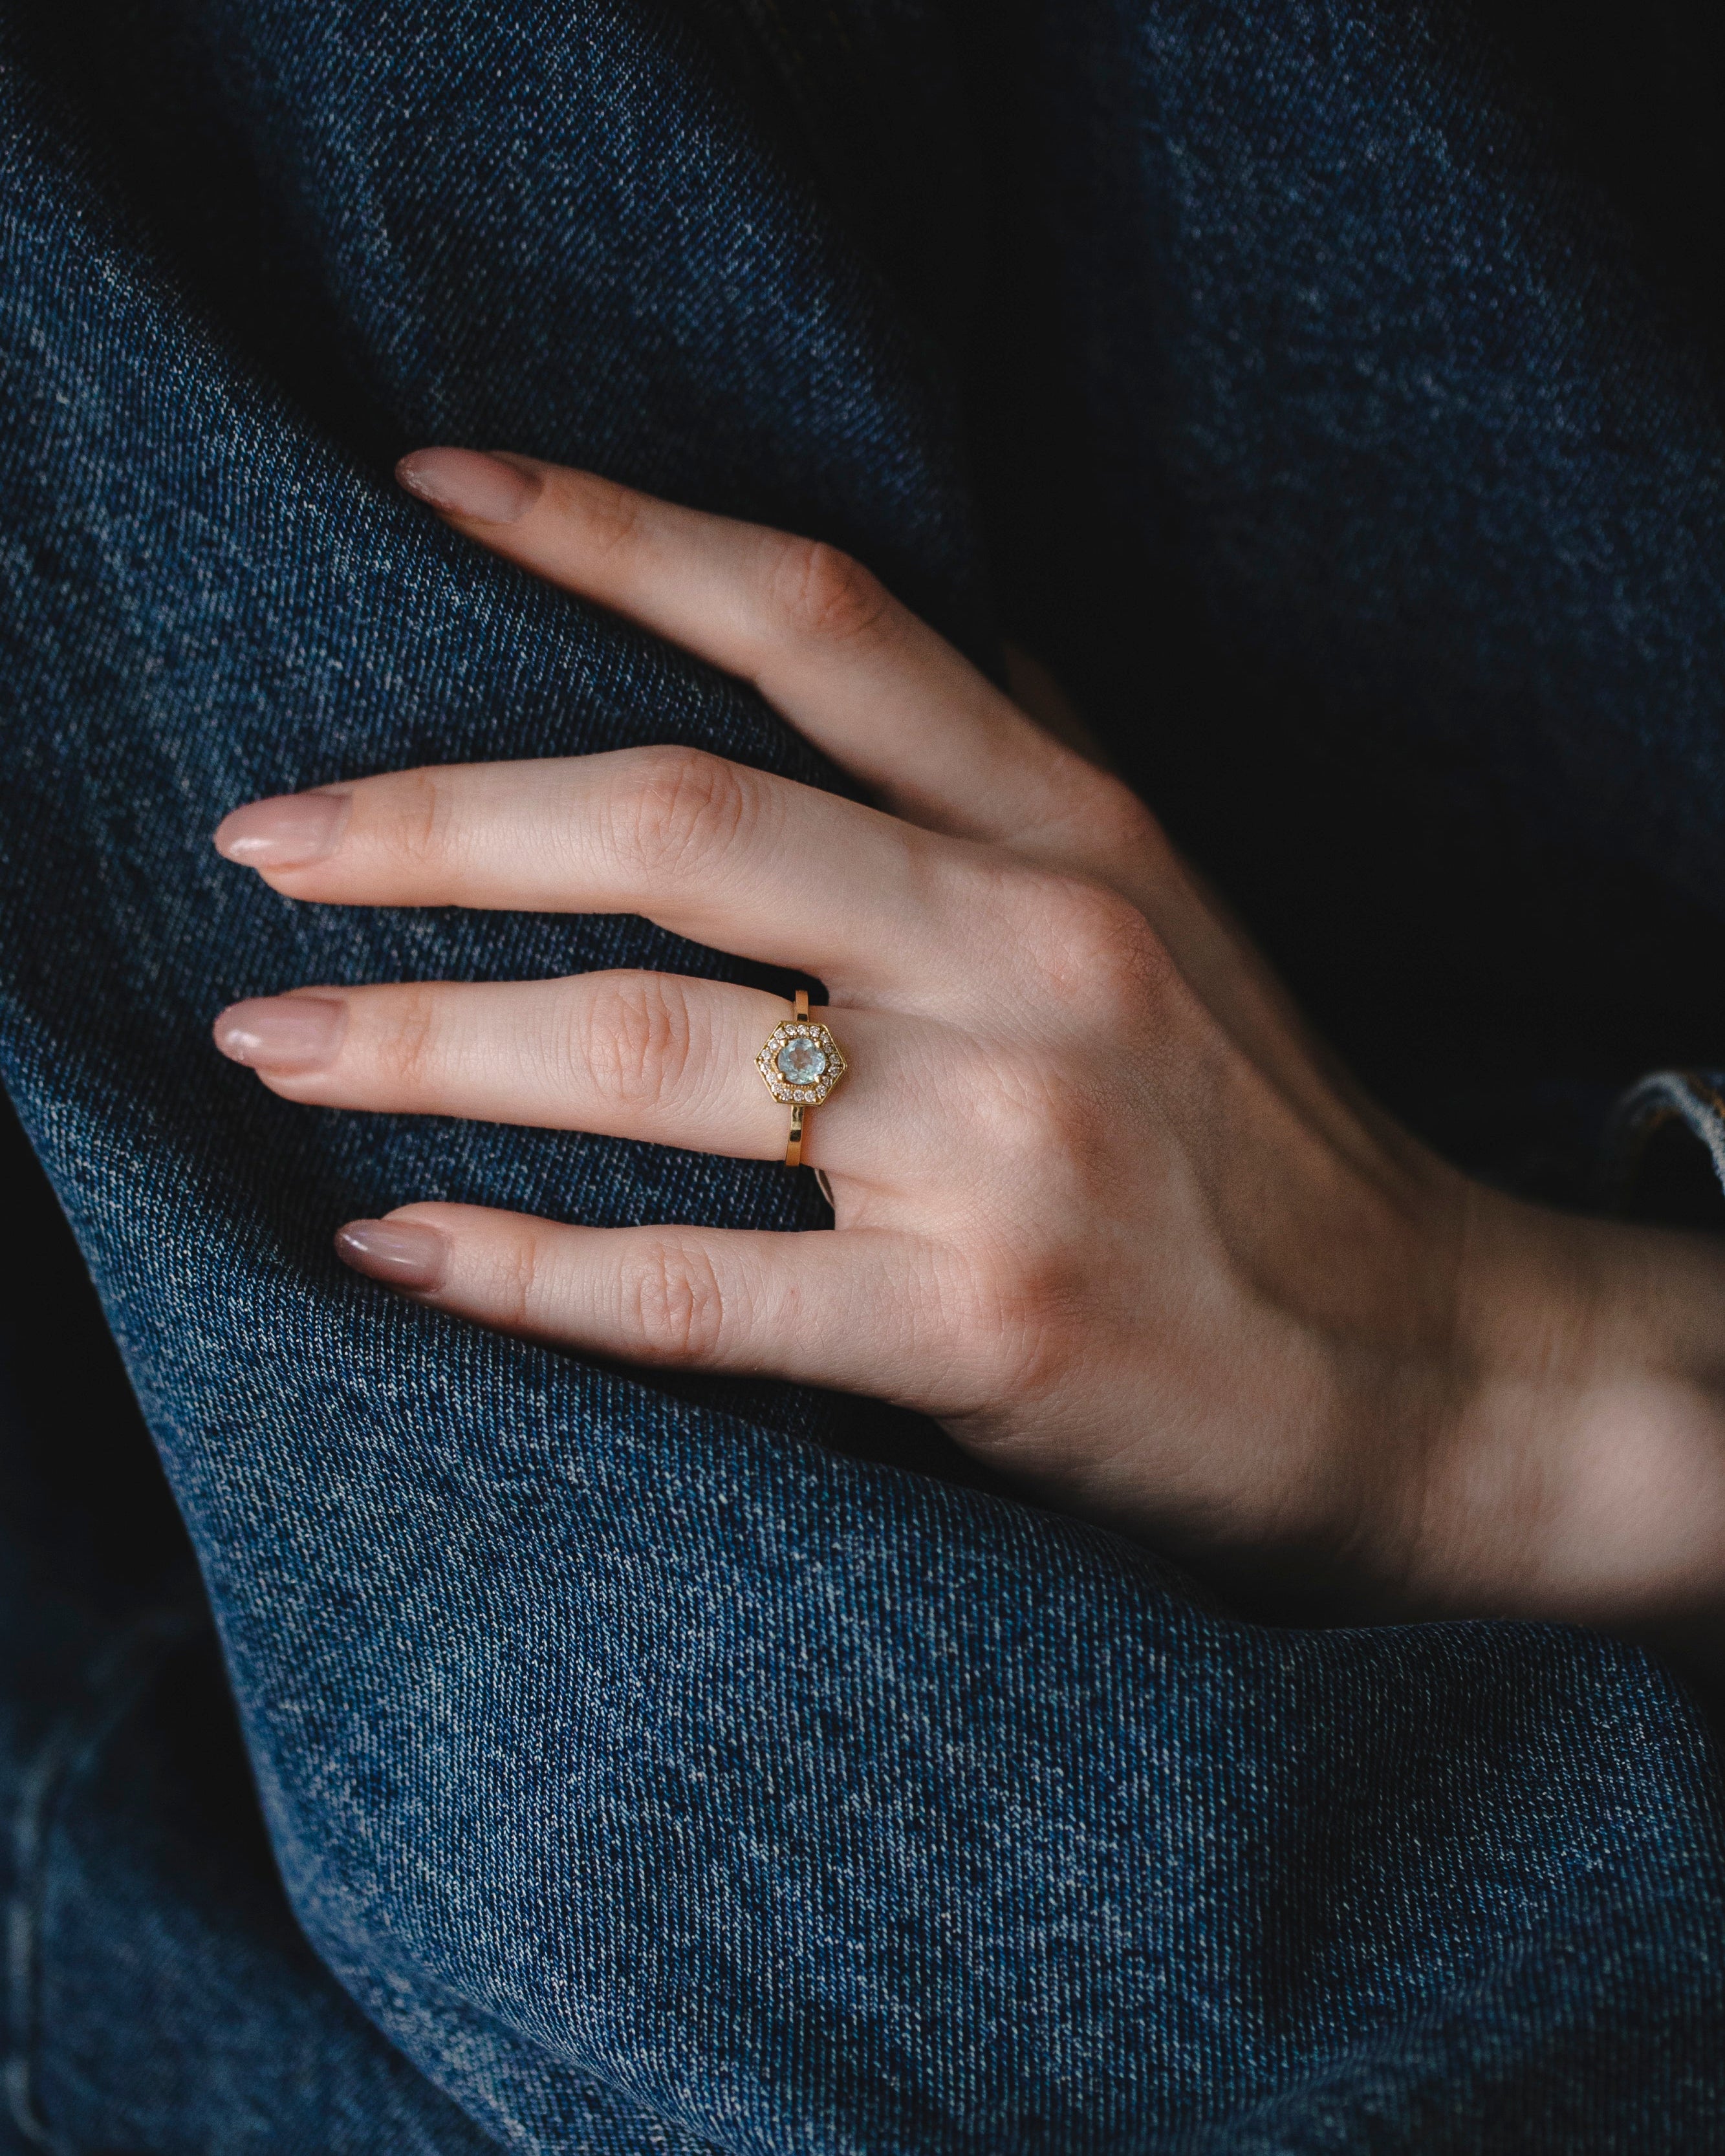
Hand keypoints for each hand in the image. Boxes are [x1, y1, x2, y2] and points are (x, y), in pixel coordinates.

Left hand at [212, 449, 1724, 1624]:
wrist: (1432, 1373)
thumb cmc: (1269, 1143)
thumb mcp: (1166, 905)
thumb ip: (1002, 778)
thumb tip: (814, 657)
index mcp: (1074, 828)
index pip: (818, 617)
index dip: (608, 529)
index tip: (422, 483)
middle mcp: (1035, 951)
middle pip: (676, 822)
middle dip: (433, 827)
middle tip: (263, 846)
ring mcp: (1010, 1144)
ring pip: (650, 1054)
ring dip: (422, 1045)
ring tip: (270, 1043)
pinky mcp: (983, 1333)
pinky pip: (693, 1289)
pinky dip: (519, 1271)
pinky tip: (392, 1251)